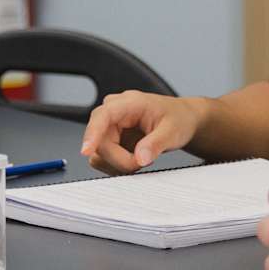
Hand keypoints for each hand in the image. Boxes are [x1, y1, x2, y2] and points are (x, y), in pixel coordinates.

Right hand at [80, 92, 201, 172]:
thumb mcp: (173, 131)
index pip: (102, 116)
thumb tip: (139, 158)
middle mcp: (114, 112)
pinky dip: (117, 166)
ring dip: (119, 164)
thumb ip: (156, 144)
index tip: (86, 150)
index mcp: (129, 103)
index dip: (92, 133)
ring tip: (143, 158)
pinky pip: (103, 159)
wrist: (182, 121)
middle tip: (144, 161)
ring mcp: (109, 127)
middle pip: (100, 142)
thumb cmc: (178, 119)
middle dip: (120, 159)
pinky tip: (135, 160)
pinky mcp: (109, 141)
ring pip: (99, 153)